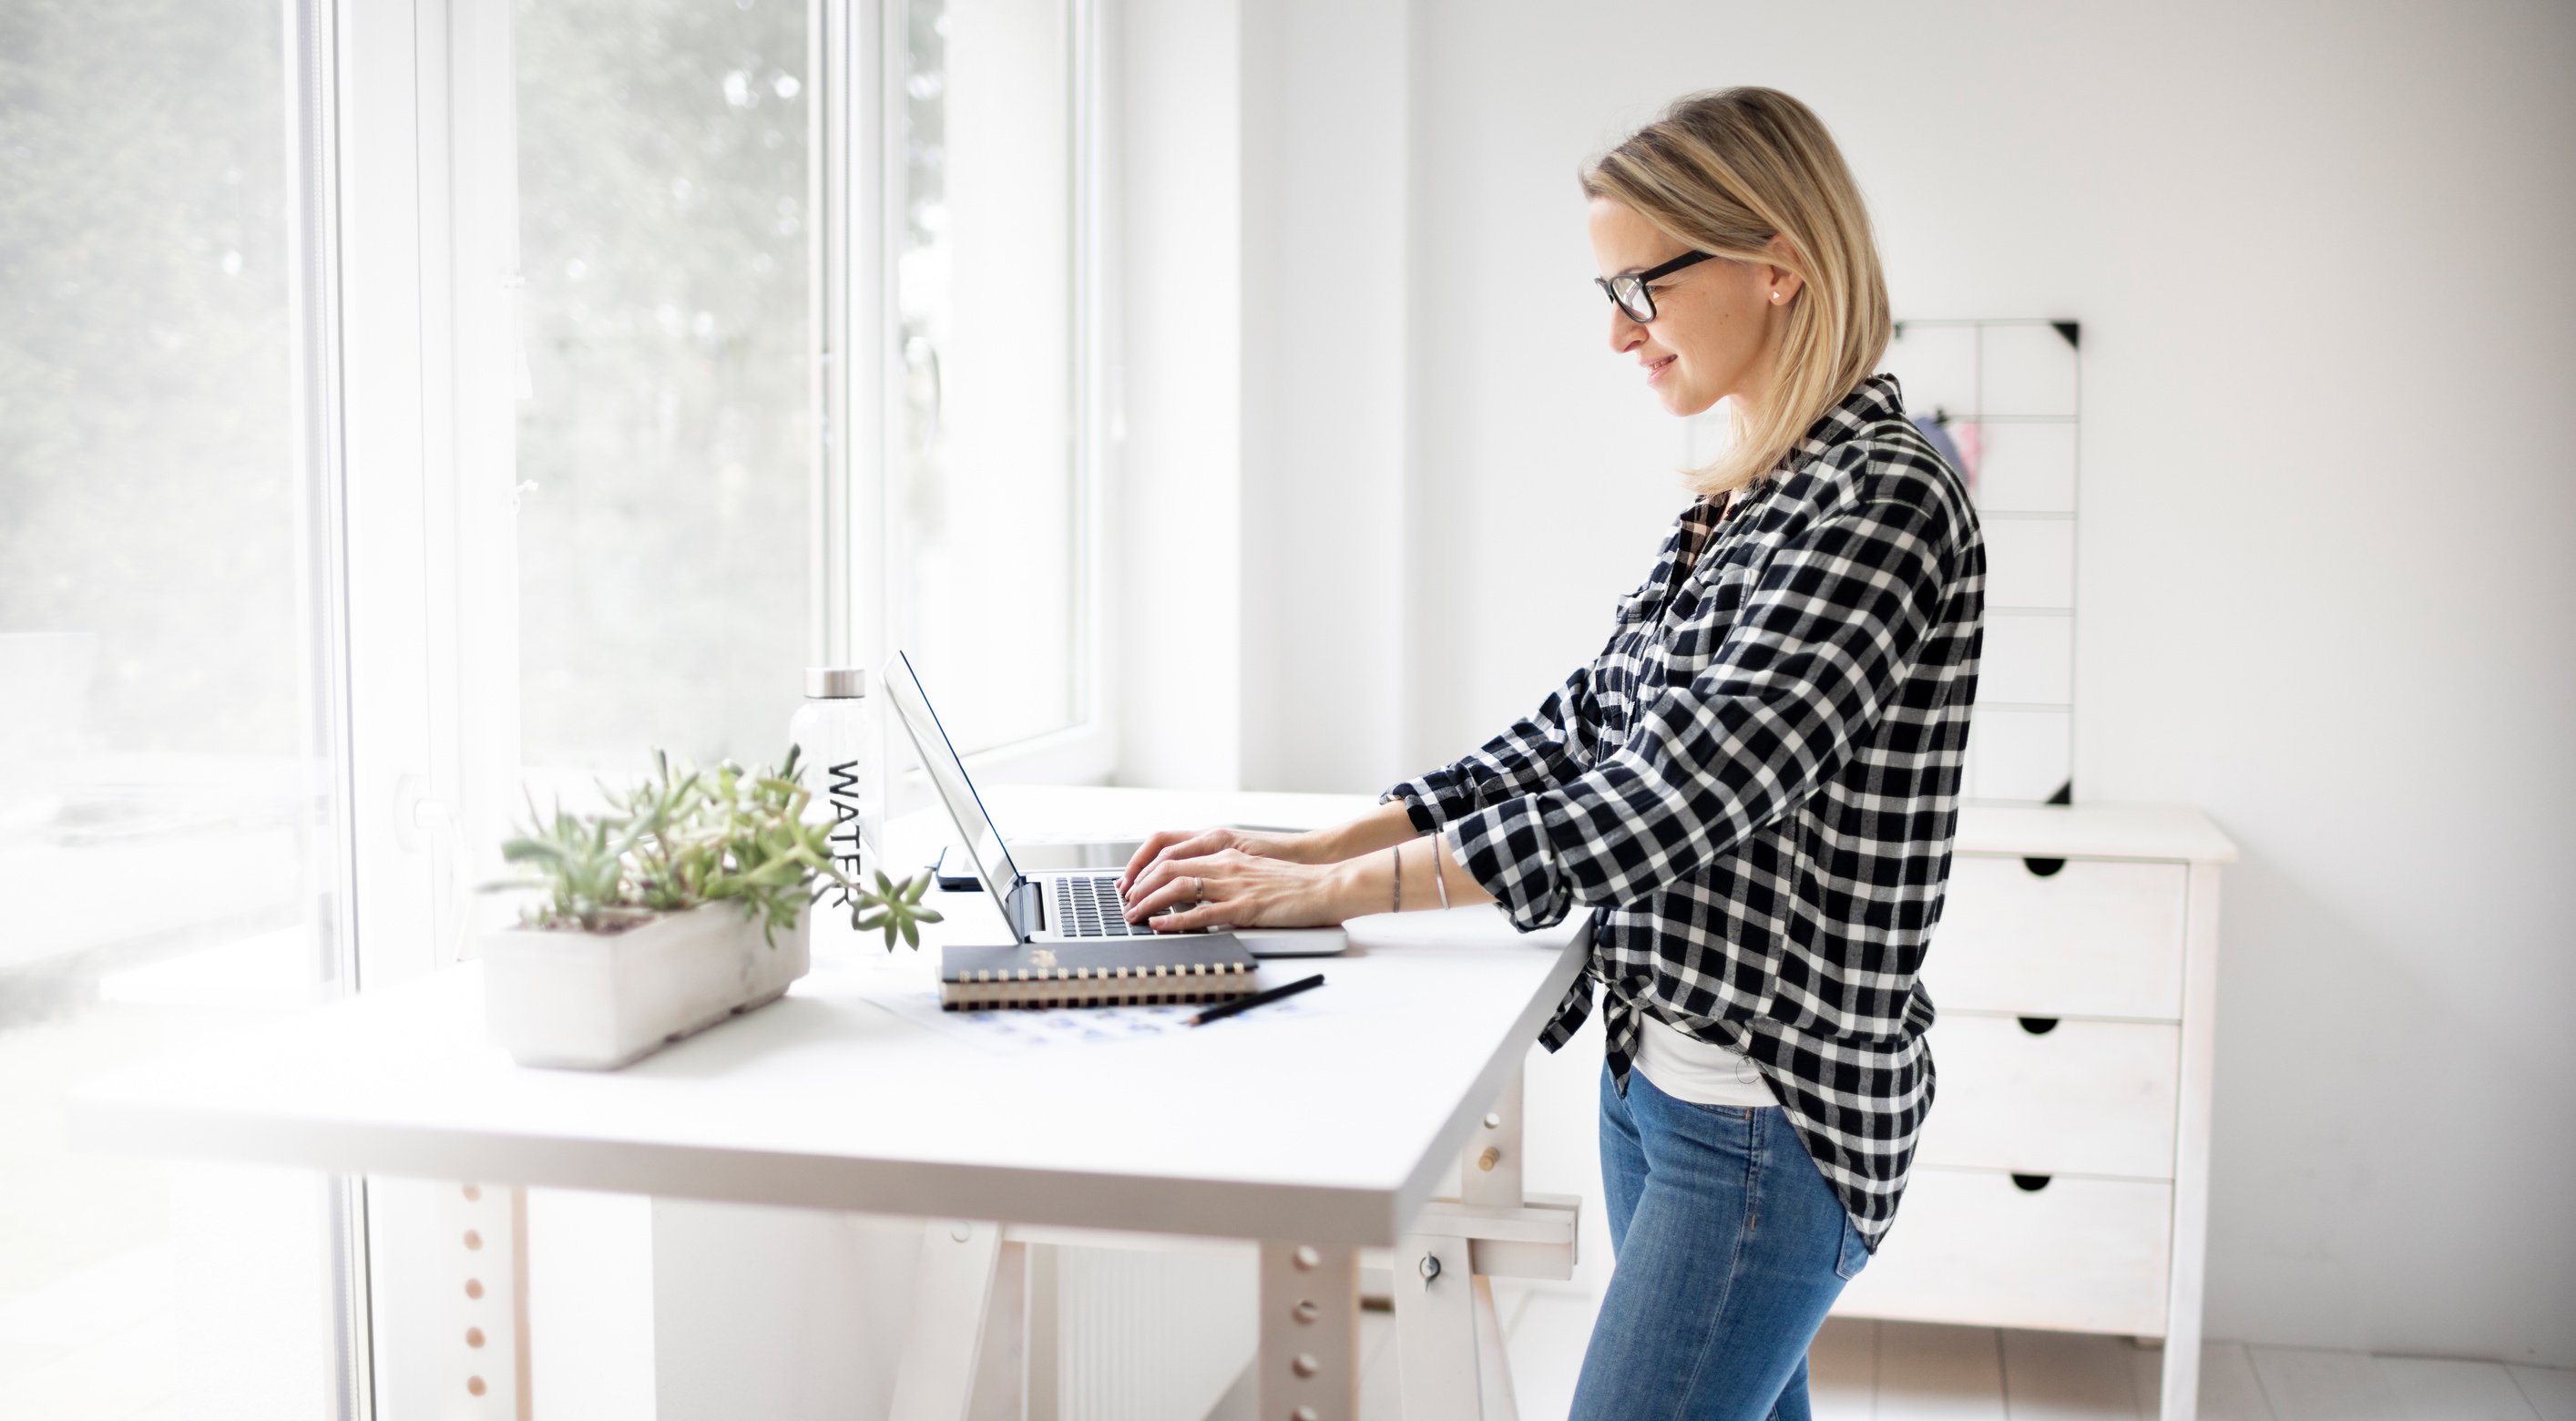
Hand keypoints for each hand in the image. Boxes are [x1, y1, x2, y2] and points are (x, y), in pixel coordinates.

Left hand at [1119, 847, 1359, 931]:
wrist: (1327, 885)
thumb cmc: (1294, 882)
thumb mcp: (1252, 870)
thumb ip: (1225, 875)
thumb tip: (1197, 891)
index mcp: (1225, 852)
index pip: (1171, 852)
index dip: (1144, 868)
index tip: (1130, 884)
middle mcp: (1225, 863)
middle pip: (1167, 867)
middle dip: (1139, 886)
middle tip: (1125, 903)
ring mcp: (1235, 884)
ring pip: (1177, 886)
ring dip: (1148, 902)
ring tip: (1133, 916)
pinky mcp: (1246, 907)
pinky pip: (1202, 913)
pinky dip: (1175, 919)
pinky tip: (1159, 925)